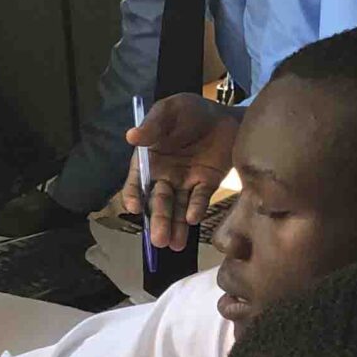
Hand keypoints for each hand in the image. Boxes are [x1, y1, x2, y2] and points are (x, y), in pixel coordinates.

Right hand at [118, 95, 239, 251]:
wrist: (225, 113)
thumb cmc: (190, 111)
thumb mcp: (170, 111)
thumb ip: (152, 125)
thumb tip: (131, 136)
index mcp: (149, 160)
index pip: (137, 182)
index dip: (133, 195)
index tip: (134, 207)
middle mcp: (165, 175)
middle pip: (159, 201)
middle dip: (158, 220)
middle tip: (159, 240)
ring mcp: (186, 182)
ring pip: (178, 207)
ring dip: (175, 226)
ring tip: (174, 245)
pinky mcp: (207, 184)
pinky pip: (200, 199)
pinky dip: (196, 209)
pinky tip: (194, 220)